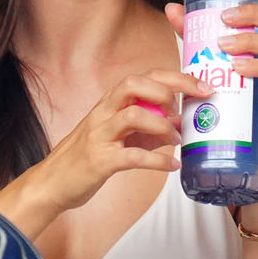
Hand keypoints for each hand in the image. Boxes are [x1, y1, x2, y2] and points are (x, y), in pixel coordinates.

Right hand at [34, 70, 206, 213]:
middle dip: (168, 91)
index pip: (146, 76)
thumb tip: (183, 124)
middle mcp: (104, 112)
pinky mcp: (100, 160)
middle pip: (135, 83)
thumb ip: (151, 128)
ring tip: (176, 139)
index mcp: (111, 102)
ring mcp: (100, 135)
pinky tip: (171, 166)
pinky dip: (158, 161)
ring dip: (162, 126)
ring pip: (133, 115)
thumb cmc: (90, 155)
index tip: (204, 87)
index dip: (178, 78)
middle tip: (186, 109)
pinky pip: (133, 156)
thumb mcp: (121, 136)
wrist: (53, 183)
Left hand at [167, 0, 257, 148]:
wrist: (253, 137)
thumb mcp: (220, 58)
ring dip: (250, 41)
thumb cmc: (240, 94)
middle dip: (253, 14)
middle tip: (224, 18)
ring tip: (223, 44)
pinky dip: (257, 68)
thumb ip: (199, 33)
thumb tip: (173, 8)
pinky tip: (238, 67)